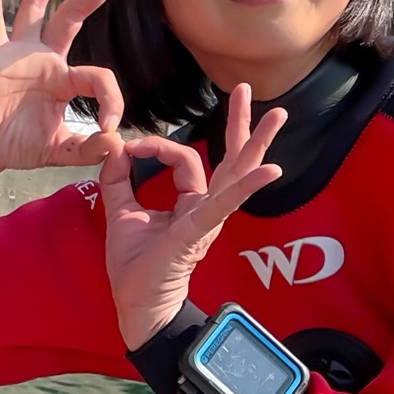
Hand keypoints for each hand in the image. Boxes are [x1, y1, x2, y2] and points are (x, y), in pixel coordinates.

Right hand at [0, 0, 132, 183]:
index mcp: (66, 80)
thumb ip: (87, 149)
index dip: (110, 99)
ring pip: (38, 4)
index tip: (109, 126)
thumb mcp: (60, 152)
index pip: (98, 76)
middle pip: (75, 16)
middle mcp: (46, 58)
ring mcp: (20, 53)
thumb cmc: (18, 147)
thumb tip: (116, 144)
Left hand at [100, 83, 287, 350]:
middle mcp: (206, 207)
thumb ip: (118, 178)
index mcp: (190, 202)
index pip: (183, 159)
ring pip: (236, 172)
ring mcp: (208, 217)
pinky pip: (225, 203)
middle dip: (239, 123)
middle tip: (247, 91)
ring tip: (278, 114)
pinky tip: (271, 170)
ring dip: (256, 141)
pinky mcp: (201, 229)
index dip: (158, 145)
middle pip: (228, 159)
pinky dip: (248, 186)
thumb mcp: (120, 211)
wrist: (137, 302)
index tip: (131, 146)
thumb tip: (115, 147)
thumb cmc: (136, 265)